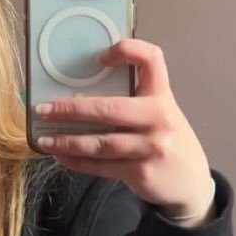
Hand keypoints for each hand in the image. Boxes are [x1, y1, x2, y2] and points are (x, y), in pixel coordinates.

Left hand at [33, 38, 214, 219]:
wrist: (192, 185)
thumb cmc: (168, 141)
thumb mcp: (162, 114)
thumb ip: (136, 100)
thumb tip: (81, 95)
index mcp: (162, 96)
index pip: (152, 59)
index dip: (126, 50)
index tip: (99, 58)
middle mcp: (159, 118)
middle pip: (109, 109)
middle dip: (70, 109)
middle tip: (43, 109)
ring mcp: (151, 148)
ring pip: (100, 143)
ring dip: (67, 141)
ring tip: (45, 139)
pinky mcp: (140, 172)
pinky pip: (102, 166)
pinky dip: (78, 162)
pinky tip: (62, 157)